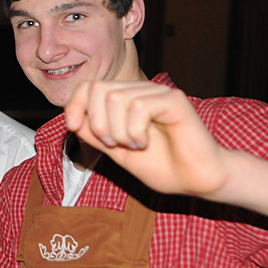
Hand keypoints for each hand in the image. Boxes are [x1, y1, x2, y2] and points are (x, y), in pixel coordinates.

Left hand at [64, 80, 228, 197]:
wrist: (195, 180)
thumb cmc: (160, 165)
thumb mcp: (116, 150)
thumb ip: (94, 133)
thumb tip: (71, 118)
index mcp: (125, 99)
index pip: (88, 86)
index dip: (74, 104)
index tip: (71, 126)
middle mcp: (140, 90)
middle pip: (98, 88)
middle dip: (96, 122)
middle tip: (113, 143)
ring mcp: (158, 92)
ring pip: (116, 98)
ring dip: (118, 131)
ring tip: (135, 145)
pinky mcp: (174, 100)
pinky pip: (138, 106)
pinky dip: (135, 131)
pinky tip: (146, 142)